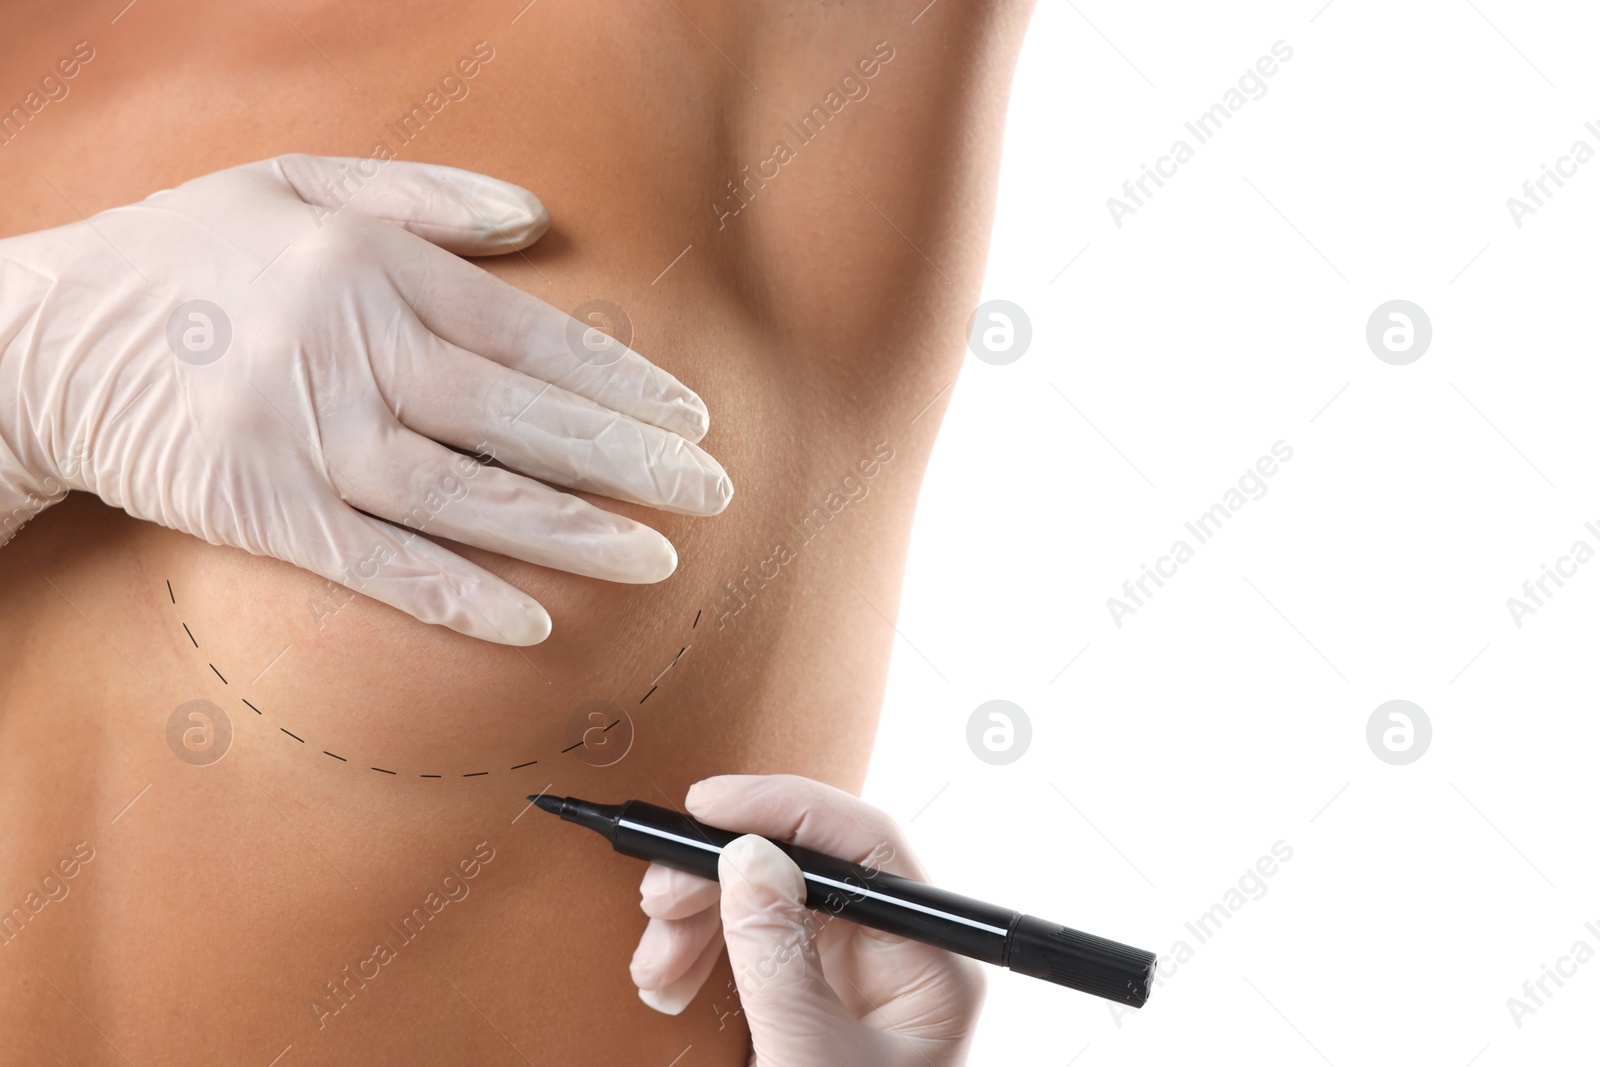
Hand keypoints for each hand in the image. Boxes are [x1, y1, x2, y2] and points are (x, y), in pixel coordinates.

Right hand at [0, 154, 729, 643]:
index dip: (617, 381)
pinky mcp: (259, 508)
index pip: (526, 332)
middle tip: (713, 493)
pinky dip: (454, 595)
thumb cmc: (185, 254)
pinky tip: (530, 621)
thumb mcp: (293, 180)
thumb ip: (424, 197)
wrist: (40, 337)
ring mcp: (300, 432)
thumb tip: (538, 221)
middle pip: (514, 415)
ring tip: (657, 558)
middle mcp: (345, 344)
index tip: (691, 418)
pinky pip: (375, 561)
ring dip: (567, 532)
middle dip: (625, 459)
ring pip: (462, 495)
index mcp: (368, 263)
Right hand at [630, 774, 985, 1066]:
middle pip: (808, 865)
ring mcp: (857, 979)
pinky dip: (706, 949)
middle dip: (721, 873)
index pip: (867, 845)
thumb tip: (749, 857)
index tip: (708, 807)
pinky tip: (671, 980)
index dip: (785, 808)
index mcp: (931, 967)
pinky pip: (756, 942)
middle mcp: (899, 959)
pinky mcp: (815, 1000)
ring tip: (656, 964)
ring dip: (701, 915)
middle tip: (658, 901)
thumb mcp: (808, 1062)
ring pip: (771, 899)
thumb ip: (779, 958)